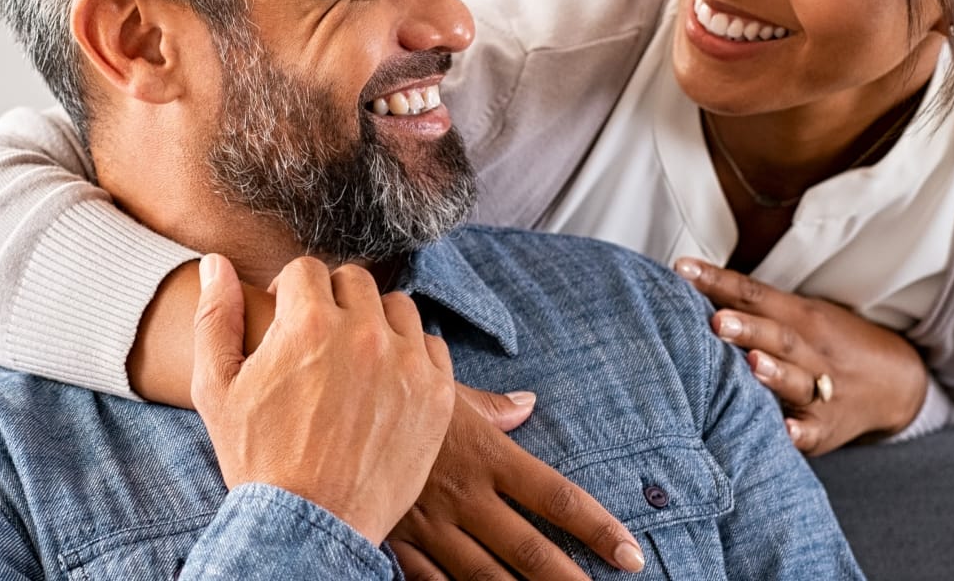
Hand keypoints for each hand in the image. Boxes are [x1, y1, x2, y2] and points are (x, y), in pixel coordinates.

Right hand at [192, 254, 454, 542]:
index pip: (307, 269)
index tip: (288, 318)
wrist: (310, 525)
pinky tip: (386, 381)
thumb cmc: (257, 458)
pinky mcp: (437, 393)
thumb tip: (216, 263)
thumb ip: (216, 317)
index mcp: (308, 324)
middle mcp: (363, 334)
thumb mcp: (216, 388)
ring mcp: (406, 363)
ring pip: (397, 308)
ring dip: (376, 322)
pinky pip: (431, 346)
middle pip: (354, 281)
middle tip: (320, 339)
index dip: (291, 291)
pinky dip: (410, 355)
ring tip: (355, 358)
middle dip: (333, 301)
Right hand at [389, 385, 645, 578]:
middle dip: (569, 578)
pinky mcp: (398, 543)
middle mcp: (465, 497)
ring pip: (486, 577)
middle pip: (529, 548)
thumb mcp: (444, 391)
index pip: (556, 496)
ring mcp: (431, 526)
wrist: (323, 414)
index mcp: (487, 455)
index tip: (630, 553)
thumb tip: (530, 403)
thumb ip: (492, 405)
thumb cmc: (389, 394)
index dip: (597, 527)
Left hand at [676, 259, 928, 455]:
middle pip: (778, 335)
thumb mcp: (799, 315)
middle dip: (747, 329)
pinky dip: (800, 431)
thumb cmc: (827, 344)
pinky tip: (785, 431)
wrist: (895, 381)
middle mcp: (812, 350)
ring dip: (774, 373)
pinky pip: (813, 430)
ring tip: (751, 365)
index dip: (718, 282)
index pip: (754, 294)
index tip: (682, 270)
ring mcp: (823, 389)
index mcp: (800, 316)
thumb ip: (752, 306)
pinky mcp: (827, 427)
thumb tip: (688, 283)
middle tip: (716, 321)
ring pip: (798, 380)